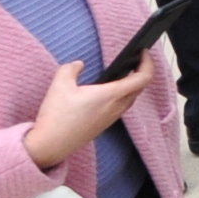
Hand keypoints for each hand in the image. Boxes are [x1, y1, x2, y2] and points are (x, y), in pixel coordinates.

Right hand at [25, 57, 152, 170]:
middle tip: (134, 58)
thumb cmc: (57, 117)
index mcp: (111, 96)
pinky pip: (121, 106)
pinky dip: (123, 95)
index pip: (143, 78)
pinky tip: (110, 91)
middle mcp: (116, 108)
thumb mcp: (60, 84)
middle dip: (141, 71)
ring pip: (131, 98)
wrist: (50, 145)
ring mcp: (111, 118)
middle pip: (140, 87)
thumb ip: (71, 68)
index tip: (143, 52)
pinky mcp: (105, 124)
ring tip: (123, 72)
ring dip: (132, 84)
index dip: (148, 63)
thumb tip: (79, 65)